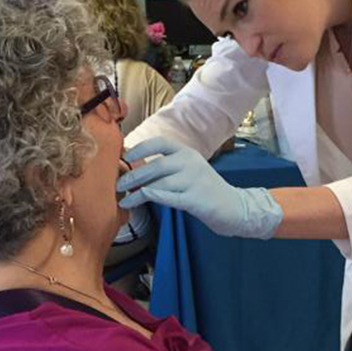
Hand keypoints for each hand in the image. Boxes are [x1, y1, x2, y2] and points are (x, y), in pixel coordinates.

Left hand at [117, 136, 283, 238]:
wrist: (233, 207)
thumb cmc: (204, 189)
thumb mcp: (188, 170)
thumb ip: (167, 167)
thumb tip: (134, 168)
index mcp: (188, 152)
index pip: (161, 143)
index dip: (141, 148)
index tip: (125, 157)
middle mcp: (190, 163)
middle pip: (155, 166)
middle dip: (133, 176)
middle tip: (118, 185)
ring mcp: (193, 181)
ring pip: (159, 183)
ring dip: (137, 192)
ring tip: (124, 200)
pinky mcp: (194, 199)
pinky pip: (167, 196)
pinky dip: (150, 197)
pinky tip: (137, 200)